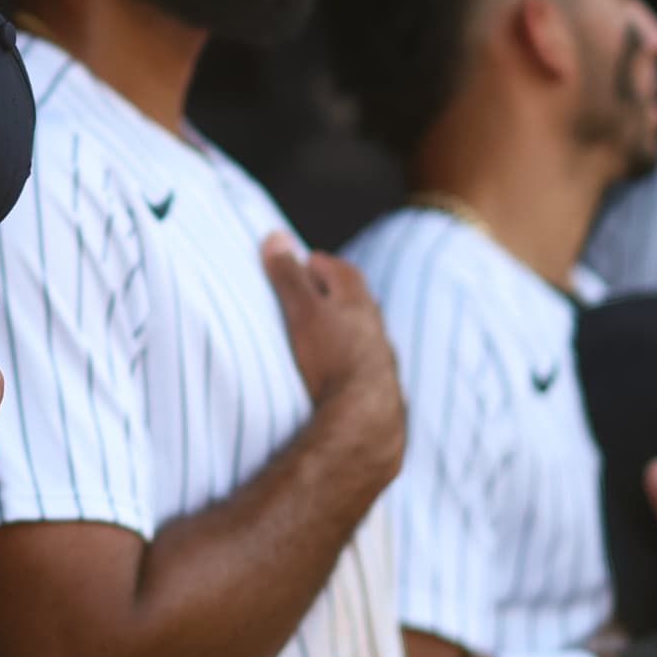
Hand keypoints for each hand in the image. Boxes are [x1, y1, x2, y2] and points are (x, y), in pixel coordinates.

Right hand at [263, 233, 403, 465]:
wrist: (364, 419)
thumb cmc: (333, 359)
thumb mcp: (303, 312)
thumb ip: (288, 276)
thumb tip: (275, 237)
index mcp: (359, 305)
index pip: (344, 273)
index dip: (322, 265)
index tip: (305, 263)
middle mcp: (376, 329)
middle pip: (358, 302)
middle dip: (336, 294)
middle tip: (313, 293)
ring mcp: (381, 361)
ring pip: (364, 336)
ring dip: (345, 329)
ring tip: (324, 333)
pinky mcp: (379, 391)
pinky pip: (365, 367)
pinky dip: (350, 361)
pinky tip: (339, 373)